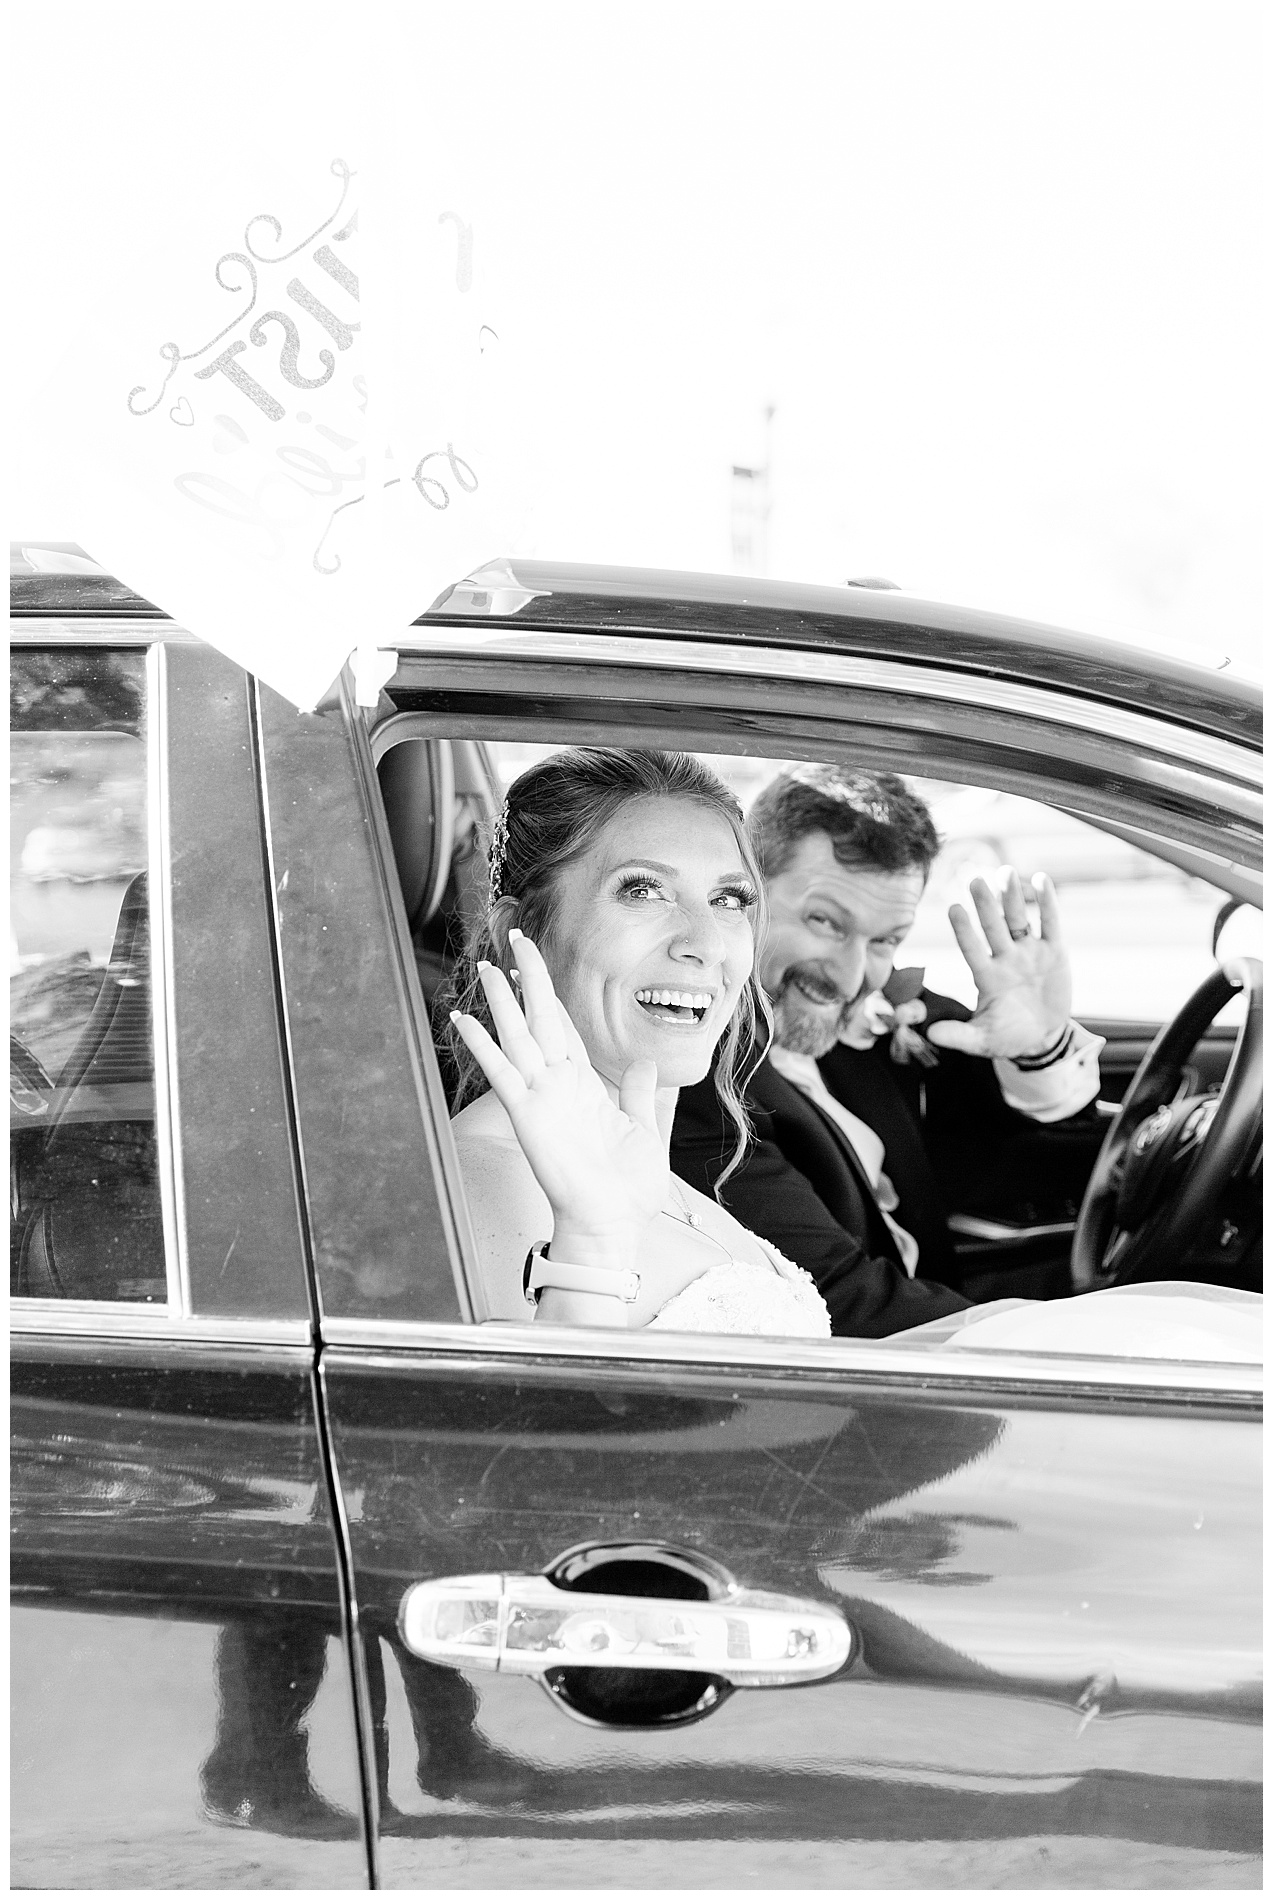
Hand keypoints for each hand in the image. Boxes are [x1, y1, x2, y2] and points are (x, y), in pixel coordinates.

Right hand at [449, 931, 667, 1267]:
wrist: (609, 1226)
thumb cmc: (625, 1190)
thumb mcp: (643, 1131)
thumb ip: (639, 1095)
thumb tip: (645, 1065)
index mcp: (582, 1087)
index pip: (562, 1030)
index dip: (549, 997)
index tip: (534, 969)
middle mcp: (557, 1086)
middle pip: (539, 1019)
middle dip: (528, 978)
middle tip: (516, 939)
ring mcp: (540, 1097)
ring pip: (518, 1036)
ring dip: (502, 1001)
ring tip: (487, 965)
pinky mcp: (528, 1114)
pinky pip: (502, 1071)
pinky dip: (483, 1044)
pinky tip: (464, 1018)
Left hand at [926, 870, 1071, 1059]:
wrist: (1041, 1037)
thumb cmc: (1007, 1036)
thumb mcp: (982, 1040)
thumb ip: (959, 1035)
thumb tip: (930, 1034)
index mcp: (986, 976)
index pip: (972, 949)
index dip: (964, 931)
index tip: (953, 909)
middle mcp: (1004, 958)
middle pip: (993, 927)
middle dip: (985, 905)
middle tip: (975, 881)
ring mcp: (1028, 952)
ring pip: (1019, 919)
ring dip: (1012, 897)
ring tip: (1006, 872)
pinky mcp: (1054, 951)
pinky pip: (1050, 923)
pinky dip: (1047, 903)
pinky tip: (1041, 880)